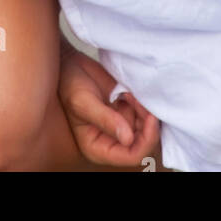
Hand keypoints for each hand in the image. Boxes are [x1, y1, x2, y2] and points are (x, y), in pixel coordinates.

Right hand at [58, 44, 161, 168]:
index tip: (151, 119)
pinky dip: (143, 103)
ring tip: (130, 93)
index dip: (145, 142)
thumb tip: (128, 139)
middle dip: (148, 124)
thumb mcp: (83, 102)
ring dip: (146, 111)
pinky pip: (144, 113)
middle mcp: (112, 140)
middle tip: (141, 101)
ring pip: (146, 128)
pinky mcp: (126, 111)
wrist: (70, 64)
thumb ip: (105, 120)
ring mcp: (121, 125)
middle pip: (143, 143)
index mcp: (98, 148)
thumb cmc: (69, 85)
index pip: (130, 156)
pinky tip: (130, 91)